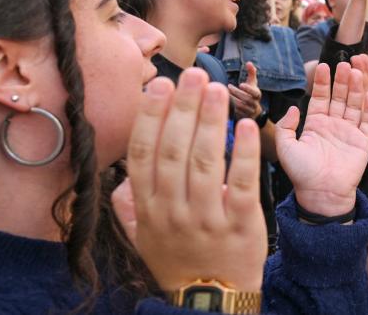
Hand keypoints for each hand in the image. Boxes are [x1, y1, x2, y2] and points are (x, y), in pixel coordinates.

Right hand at [113, 69, 266, 291]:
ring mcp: (206, 217)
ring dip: (210, 121)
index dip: (150, 116)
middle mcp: (172, 210)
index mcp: (148, 208)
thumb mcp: (143, 237)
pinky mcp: (240, 224)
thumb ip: (131, 204)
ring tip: (215, 90)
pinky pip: (240, 183)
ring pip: (204, 161)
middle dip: (182, 108)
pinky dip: (243, 152)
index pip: (143, 153)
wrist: (210, 301)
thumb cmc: (178, 262)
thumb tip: (121, 175)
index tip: (158, 84)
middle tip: (192, 74)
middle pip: (173, 150)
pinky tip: (247, 125)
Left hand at [229, 62, 262, 119]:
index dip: (249, 89)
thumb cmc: (251, 94)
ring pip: (239, 106)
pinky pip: (234, 114)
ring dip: (231, 99)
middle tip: (228, 86)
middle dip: (236, 92)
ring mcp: (248, 112)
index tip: (241, 84)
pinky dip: (229, 107)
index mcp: (257, 95)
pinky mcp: (241, 118)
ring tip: (224, 93)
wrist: (253, 113)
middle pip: (246, 99)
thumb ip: (251, 72)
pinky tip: (223, 101)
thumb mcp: (253, 84)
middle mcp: (255, 105)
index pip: (255, 93)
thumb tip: (248, 62)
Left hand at [275, 62, 367, 215]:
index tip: (324, 66)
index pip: (321, 97)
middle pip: (339, 97)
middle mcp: (333, 125)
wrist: (322, 194)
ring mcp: (349, 133)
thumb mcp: (285, 147)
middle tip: (345, 63)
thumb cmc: (302, 174)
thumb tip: (293, 107)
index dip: (323, 83)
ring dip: (356, 89)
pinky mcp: (363, 143)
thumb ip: (286, 126)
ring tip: (357, 73)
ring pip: (354, 105)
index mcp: (315, 124)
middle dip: (342, 81)